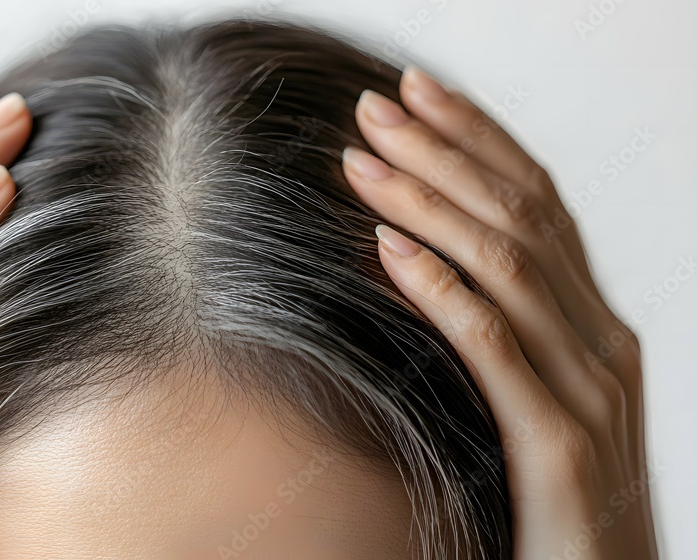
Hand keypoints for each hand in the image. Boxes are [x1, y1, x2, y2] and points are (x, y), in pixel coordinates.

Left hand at [342, 67, 656, 558]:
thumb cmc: (551, 494)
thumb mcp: (534, 396)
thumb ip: (502, 330)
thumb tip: (416, 256)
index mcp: (595, 325)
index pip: (537, 202)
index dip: (478, 138)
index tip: (416, 92)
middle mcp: (602, 342)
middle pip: (523, 215)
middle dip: (445, 150)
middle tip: (375, 105)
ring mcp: (588, 390)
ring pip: (508, 265)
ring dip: (428, 202)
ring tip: (361, 160)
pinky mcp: (558, 444)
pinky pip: (494, 346)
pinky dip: (441, 288)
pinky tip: (387, 248)